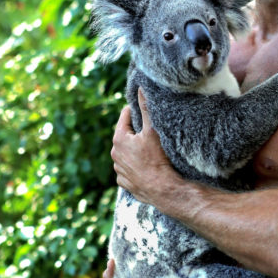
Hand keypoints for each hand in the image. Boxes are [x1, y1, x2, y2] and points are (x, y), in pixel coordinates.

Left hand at [111, 89, 174, 204]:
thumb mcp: (152, 130)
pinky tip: (147, 167)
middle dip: (136, 132)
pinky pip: (128, 170)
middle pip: (125, 136)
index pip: (125, 116)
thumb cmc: (157, 158)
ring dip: (135, 150)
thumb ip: (145, 108)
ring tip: (150, 151)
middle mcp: (115, 154)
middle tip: (151, 131)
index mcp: (119, 139)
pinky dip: (135, 167)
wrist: (162, 189)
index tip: (145, 111)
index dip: (135, 111)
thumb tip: (140, 89)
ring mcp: (119, 170)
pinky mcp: (125, 183)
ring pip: (126, 154)